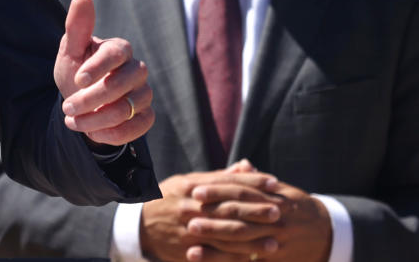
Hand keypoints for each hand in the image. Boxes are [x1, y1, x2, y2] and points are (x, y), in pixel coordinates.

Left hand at [54, 0, 153, 144]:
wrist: (82, 103)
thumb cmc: (77, 70)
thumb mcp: (70, 50)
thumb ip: (77, 27)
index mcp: (119, 49)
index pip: (116, 54)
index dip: (97, 67)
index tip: (78, 80)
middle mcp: (137, 69)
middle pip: (122, 84)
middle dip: (91, 99)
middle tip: (67, 107)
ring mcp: (144, 93)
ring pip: (128, 108)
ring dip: (97, 119)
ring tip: (72, 121)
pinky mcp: (146, 116)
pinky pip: (139, 126)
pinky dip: (114, 134)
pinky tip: (92, 133)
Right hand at [139, 164, 282, 261]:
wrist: (140, 226)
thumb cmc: (169, 199)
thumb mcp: (189, 182)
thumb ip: (220, 177)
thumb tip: (247, 166)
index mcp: (192, 187)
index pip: (228, 182)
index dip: (252, 182)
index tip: (274, 181)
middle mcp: (191, 208)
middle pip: (229, 209)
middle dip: (255, 210)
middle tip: (279, 210)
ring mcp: (190, 231)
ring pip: (225, 236)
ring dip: (251, 239)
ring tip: (274, 239)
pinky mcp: (188, 251)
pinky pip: (216, 256)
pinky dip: (236, 258)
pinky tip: (253, 257)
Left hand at [185, 171, 332, 261]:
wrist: (328, 233)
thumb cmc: (298, 208)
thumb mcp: (283, 191)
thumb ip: (258, 182)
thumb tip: (241, 165)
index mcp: (273, 198)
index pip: (240, 192)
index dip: (217, 191)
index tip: (194, 190)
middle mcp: (275, 219)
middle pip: (239, 218)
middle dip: (212, 218)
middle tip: (186, 217)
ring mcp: (277, 242)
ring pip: (243, 244)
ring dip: (216, 247)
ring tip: (191, 246)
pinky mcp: (277, 261)